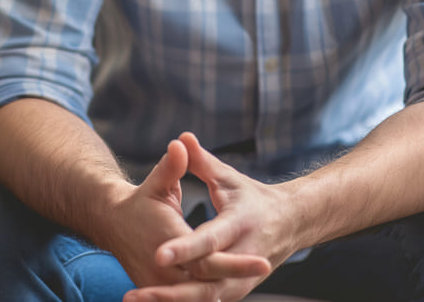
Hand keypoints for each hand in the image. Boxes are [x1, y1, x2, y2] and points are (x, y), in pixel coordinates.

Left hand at [125, 133, 290, 301]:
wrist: (289, 224)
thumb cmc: (251, 198)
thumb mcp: (228, 178)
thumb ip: (201, 163)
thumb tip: (181, 137)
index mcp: (239, 226)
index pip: (209, 241)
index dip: (184, 249)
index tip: (159, 254)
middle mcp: (242, 258)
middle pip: (204, 280)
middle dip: (169, 291)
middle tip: (135, 294)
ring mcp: (240, 280)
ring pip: (203, 299)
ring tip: (134, 299)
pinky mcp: (235, 291)